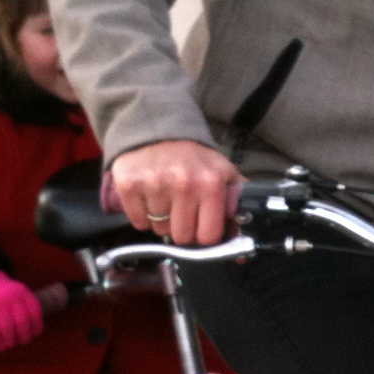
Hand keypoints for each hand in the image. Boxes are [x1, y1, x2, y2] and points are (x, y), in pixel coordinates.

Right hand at [109, 139, 241, 246]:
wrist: (158, 129)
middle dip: (182, 227)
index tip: (201, 223)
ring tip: (165, 197)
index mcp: (211, 183)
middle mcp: (183, 183)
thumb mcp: (224, 172)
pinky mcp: (129, 184)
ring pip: (159, 230)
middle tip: (181, 207)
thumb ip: (237, 202)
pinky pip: (138, 221)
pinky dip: (142, 215)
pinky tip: (149, 197)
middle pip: (181, 237)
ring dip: (161, 219)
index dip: (204, 233)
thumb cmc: (194, 158)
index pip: (208, 236)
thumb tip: (244, 244)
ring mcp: (154, 184)